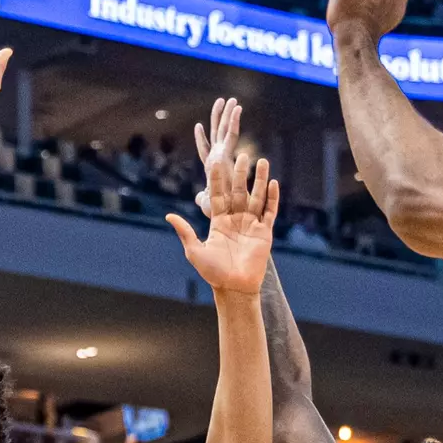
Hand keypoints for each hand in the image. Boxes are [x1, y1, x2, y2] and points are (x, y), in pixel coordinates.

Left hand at [167, 103, 277, 294]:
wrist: (234, 287)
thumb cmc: (213, 272)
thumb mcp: (195, 250)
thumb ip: (185, 232)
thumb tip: (169, 215)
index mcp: (219, 222)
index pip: (218, 195)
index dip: (217, 180)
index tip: (215, 162)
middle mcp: (235, 220)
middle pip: (239, 191)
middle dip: (240, 174)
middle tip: (242, 155)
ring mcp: (251, 225)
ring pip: (256, 197)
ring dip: (260, 180)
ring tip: (263, 162)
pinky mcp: (264, 233)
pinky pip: (269, 212)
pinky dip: (272, 198)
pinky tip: (274, 183)